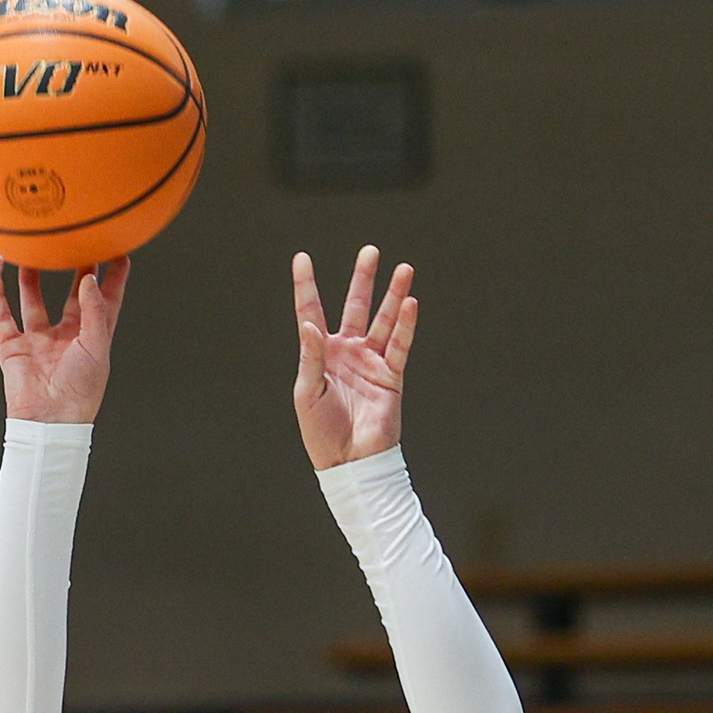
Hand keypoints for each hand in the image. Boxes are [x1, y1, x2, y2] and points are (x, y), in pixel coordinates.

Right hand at [0, 259, 129, 424]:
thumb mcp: (97, 347)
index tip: (119, 252)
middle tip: (74, 243)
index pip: (106, 300)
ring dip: (32, 278)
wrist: (50, 420)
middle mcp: (66, 336)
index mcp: (92, 337)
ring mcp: (39, 341)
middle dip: (73, 270)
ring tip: (32, 252)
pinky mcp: (14, 347)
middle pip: (70, 296)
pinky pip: (3, 317)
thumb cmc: (80, 393)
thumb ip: (95, 311)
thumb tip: (90, 280)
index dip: (113, 277)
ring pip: (33, 301)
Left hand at [292, 245, 415, 469]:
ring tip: (403, 269)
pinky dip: (405, 326)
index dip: (306, 285)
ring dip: (393, 295)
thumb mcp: (307, 393)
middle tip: (371, 251)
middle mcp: (347, 352)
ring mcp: (370, 362)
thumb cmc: (320, 432)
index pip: (311, 311)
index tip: (301, 258)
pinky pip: (399, 346)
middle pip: (356, 307)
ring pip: (383, 321)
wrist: (349, 462)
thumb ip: (311, 357)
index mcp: (320, 354)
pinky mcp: (390, 376)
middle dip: (363, 279)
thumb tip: (310, 325)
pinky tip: (410, 303)